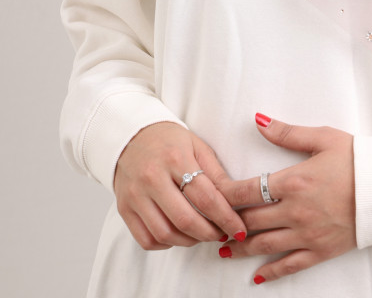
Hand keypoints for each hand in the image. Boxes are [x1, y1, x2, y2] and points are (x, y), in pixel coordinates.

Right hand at [114, 122, 246, 249]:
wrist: (131, 135)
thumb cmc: (169, 141)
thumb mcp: (197, 146)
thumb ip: (217, 174)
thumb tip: (238, 201)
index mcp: (175, 158)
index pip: (206, 198)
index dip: (226, 218)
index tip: (239, 229)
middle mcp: (152, 177)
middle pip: (185, 220)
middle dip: (210, 234)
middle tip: (222, 234)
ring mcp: (135, 195)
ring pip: (165, 234)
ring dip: (190, 241)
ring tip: (202, 234)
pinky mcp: (124, 209)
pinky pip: (146, 240)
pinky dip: (166, 244)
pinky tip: (178, 234)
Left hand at [220, 115, 355, 283]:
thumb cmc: (357, 159)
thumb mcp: (323, 138)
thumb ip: (287, 132)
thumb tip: (258, 120)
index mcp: (294, 181)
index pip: (247, 190)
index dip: (223, 194)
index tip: (209, 194)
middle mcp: (296, 211)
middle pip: (250, 220)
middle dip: (227, 223)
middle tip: (210, 224)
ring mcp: (307, 234)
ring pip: (264, 245)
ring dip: (240, 248)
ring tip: (222, 249)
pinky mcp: (321, 250)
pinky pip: (290, 266)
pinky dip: (271, 272)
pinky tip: (256, 276)